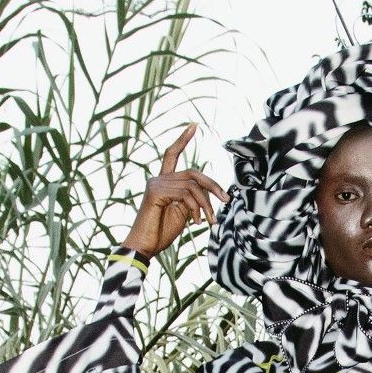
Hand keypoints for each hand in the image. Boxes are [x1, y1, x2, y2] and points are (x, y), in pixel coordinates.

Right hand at [123, 125, 225, 255]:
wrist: (145, 246)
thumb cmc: (162, 232)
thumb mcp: (183, 212)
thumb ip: (192, 198)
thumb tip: (209, 191)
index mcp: (164, 181)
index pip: (172, 154)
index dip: (183, 139)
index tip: (194, 125)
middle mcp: (158, 178)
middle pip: (193, 173)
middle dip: (213, 185)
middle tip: (226, 200)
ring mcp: (156, 183)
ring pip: (192, 185)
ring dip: (206, 204)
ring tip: (208, 221)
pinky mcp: (155, 191)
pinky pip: (185, 194)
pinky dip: (196, 208)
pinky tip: (195, 222)